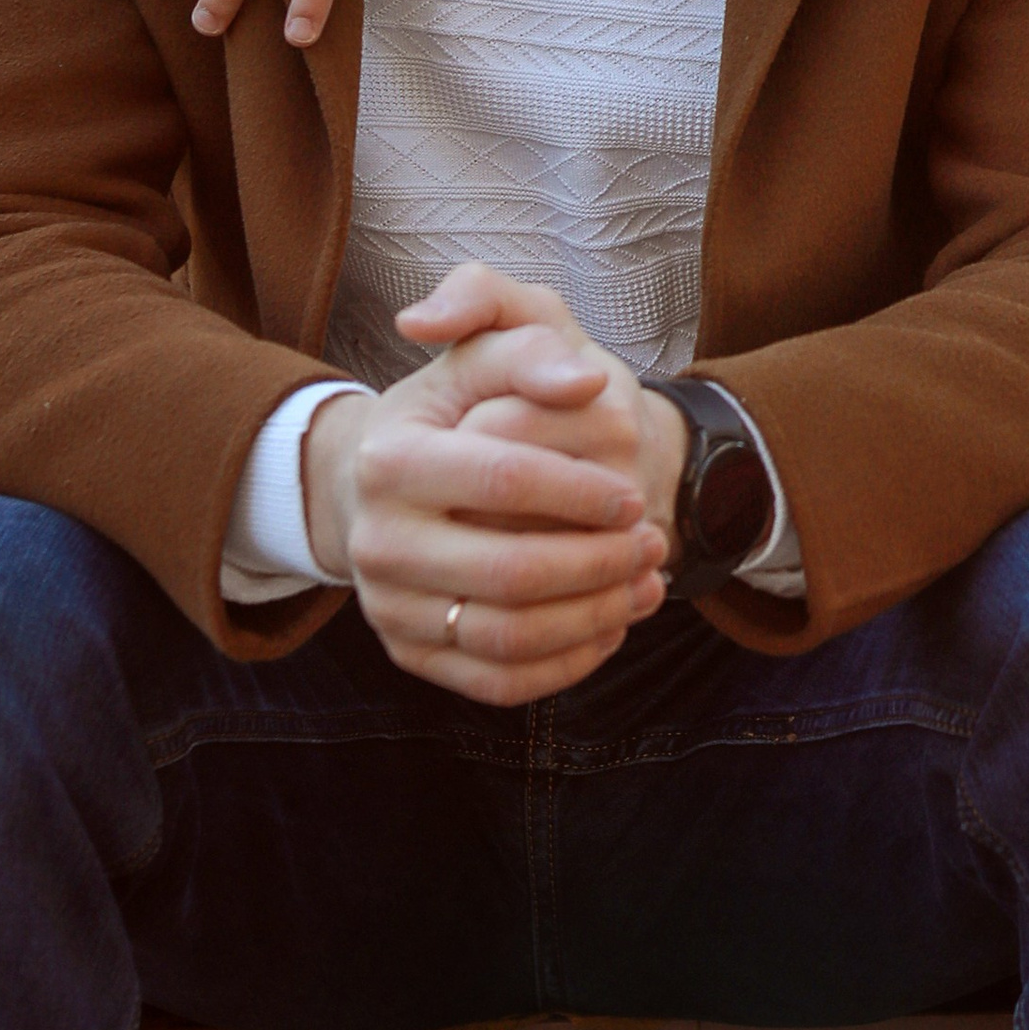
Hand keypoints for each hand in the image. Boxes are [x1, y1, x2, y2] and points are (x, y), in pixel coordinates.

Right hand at [301, 266, 679, 703]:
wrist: (378, 480)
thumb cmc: (450, 408)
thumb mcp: (481, 354)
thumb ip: (529, 347)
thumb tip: (585, 379)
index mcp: (389, 459)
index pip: (503, 478)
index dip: (581, 490)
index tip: (633, 495)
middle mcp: (376, 542)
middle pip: (508, 572)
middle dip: (598, 563)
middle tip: (652, 545)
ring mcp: (386, 607)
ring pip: (505, 638)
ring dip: (592, 618)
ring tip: (645, 585)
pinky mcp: (407, 654)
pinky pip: (495, 682)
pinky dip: (564, 664)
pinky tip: (611, 626)